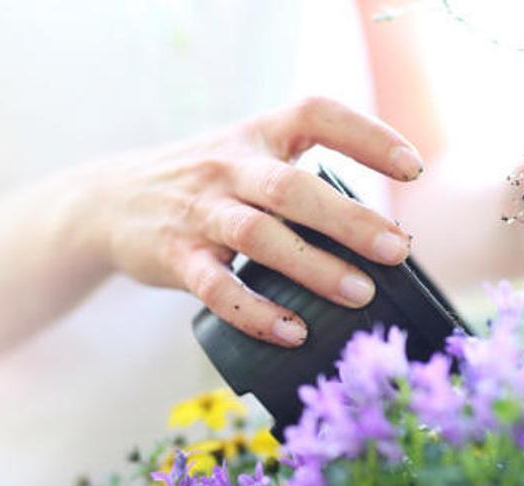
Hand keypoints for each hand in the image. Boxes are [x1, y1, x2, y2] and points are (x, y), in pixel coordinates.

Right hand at [85, 97, 422, 346]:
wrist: (111, 198)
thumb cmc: (203, 182)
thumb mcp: (246, 155)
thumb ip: (299, 177)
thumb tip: (375, 228)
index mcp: (257, 134)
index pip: (316, 115)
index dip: (367, 135)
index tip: (413, 167)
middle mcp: (229, 166)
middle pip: (292, 187)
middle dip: (349, 219)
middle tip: (397, 249)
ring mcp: (200, 211)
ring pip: (259, 236)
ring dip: (314, 267)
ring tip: (360, 294)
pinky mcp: (176, 256)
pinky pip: (217, 287)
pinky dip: (256, 312)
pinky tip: (293, 332)